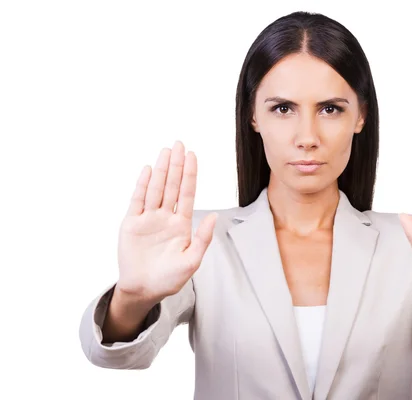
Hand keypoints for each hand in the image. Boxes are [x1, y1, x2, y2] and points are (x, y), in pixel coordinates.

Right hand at [116, 141, 217, 303]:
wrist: (143, 290)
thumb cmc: (169, 279)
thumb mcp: (191, 261)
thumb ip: (202, 238)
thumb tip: (213, 216)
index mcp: (181, 224)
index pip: (187, 193)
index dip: (190, 175)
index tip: (192, 156)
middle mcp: (165, 217)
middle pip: (171, 185)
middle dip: (176, 165)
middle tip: (179, 144)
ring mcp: (148, 219)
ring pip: (155, 189)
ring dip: (161, 170)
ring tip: (166, 151)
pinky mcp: (132, 224)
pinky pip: (137, 200)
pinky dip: (142, 185)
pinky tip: (148, 170)